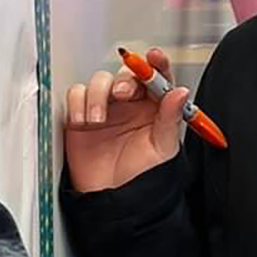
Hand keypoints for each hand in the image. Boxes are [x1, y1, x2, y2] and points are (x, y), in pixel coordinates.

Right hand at [63, 48, 187, 192]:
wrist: (112, 200)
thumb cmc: (141, 177)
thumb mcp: (162, 149)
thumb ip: (170, 118)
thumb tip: (180, 92)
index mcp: (154, 108)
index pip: (157, 77)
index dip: (156, 63)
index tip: (153, 56)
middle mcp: (130, 104)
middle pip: (126, 74)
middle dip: (124, 79)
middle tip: (122, 95)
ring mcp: (105, 107)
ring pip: (100, 81)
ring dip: (97, 95)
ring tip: (97, 120)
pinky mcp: (81, 115)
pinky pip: (76, 95)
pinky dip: (77, 103)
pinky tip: (82, 121)